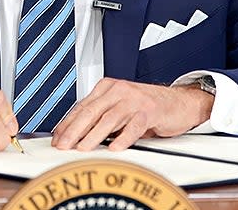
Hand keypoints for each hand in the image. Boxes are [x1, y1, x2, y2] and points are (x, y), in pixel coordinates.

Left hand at [51, 78, 212, 150]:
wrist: (180, 102)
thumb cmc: (148, 107)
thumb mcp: (120, 109)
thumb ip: (101, 118)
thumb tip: (76, 135)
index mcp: (108, 88)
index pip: (82, 106)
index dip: (67, 123)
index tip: (57, 138)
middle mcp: (119, 91)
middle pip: (91, 111)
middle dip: (74, 130)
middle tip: (64, 145)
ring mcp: (135, 99)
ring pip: (109, 118)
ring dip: (93, 136)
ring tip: (83, 149)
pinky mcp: (150, 110)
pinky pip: (134, 125)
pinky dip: (123, 137)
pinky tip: (114, 147)